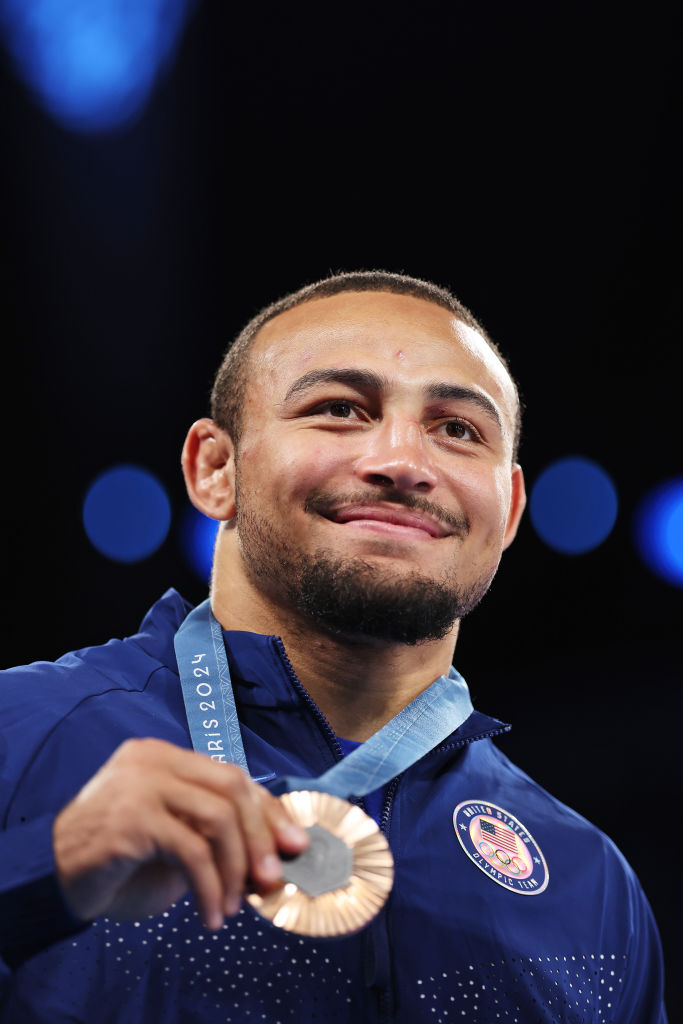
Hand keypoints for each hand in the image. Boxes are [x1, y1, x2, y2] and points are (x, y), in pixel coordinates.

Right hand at [52, 738, 308, 929]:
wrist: (54, 878)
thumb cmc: (118, 861)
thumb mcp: (174, 838)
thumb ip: (213, 833)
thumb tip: (275, 853)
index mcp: (164, 755)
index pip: (231, 776)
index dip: (268, 811)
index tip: (294, 844)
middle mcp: (153, 759)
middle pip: (231, 788)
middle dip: (260, 837)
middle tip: (272, 879)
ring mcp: (140, 783)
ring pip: (217, 817)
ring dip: (235, 868)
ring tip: (232, 905)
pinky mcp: (132, 817)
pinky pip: (191, 851)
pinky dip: (211, 887)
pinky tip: (210, 915)